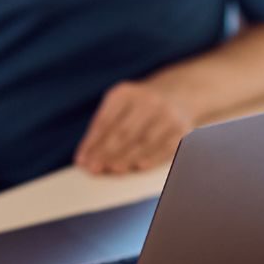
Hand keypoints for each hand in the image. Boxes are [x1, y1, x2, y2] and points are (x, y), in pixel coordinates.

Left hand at [75, 81, 194, 173]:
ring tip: (112, 169)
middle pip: (124, 131)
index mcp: (125, 94)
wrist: (179, 93)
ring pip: (144, 140)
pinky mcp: (181, 129)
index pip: (105, 120)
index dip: (92, 141)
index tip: (81, 160)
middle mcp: (148, 101)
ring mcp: (166, 114)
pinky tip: (138, 166)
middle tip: (94, 168)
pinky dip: (152, 157)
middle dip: (107, 152)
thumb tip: (86, 157)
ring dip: (127, 157)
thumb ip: (102, 128)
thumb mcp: (119, 107)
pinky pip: (165, 146)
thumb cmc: (138, 107)